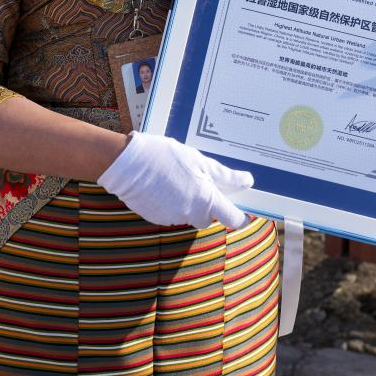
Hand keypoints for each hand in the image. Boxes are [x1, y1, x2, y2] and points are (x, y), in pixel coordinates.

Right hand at [97, 131, 252, 229]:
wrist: (128, 163)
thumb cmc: (166, 156)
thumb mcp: (199, 160)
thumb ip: (224, 175)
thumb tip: (247, 181)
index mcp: (206, 200)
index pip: (232, 219)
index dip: (239, 216)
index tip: (241, 211)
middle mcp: (191, 214)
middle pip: (208, 217)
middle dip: (208, 205)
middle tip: (201, 183)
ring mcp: (172, 218)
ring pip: (189, 215)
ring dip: (188, 202)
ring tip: (177, 178)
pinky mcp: (156, 219)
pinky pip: (171, 214)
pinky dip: (172, 203)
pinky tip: (164, 185)